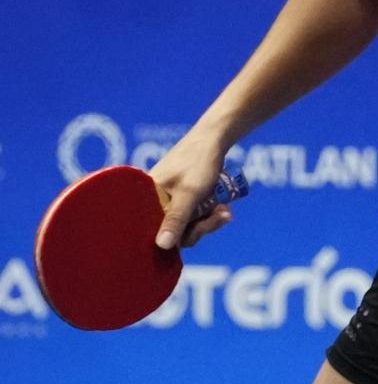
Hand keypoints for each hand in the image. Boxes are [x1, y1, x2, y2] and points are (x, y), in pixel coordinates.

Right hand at [150, 133, 234, 249]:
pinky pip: (191, 214)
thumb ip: (176, 219)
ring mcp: (167, 198)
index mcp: (146, 198)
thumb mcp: (189, 194)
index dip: (179, 237)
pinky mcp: (180, 196)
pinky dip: (207, 213)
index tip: (202, 228)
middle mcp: (153, 200)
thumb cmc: (199, 162)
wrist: (215, 137)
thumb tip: (161, 246)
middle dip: (200, 226)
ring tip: (225, 211)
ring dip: (208, 220)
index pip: (155, 233)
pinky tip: (222, 207)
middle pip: (174, 231)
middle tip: (221, 216)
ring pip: (186, 224)